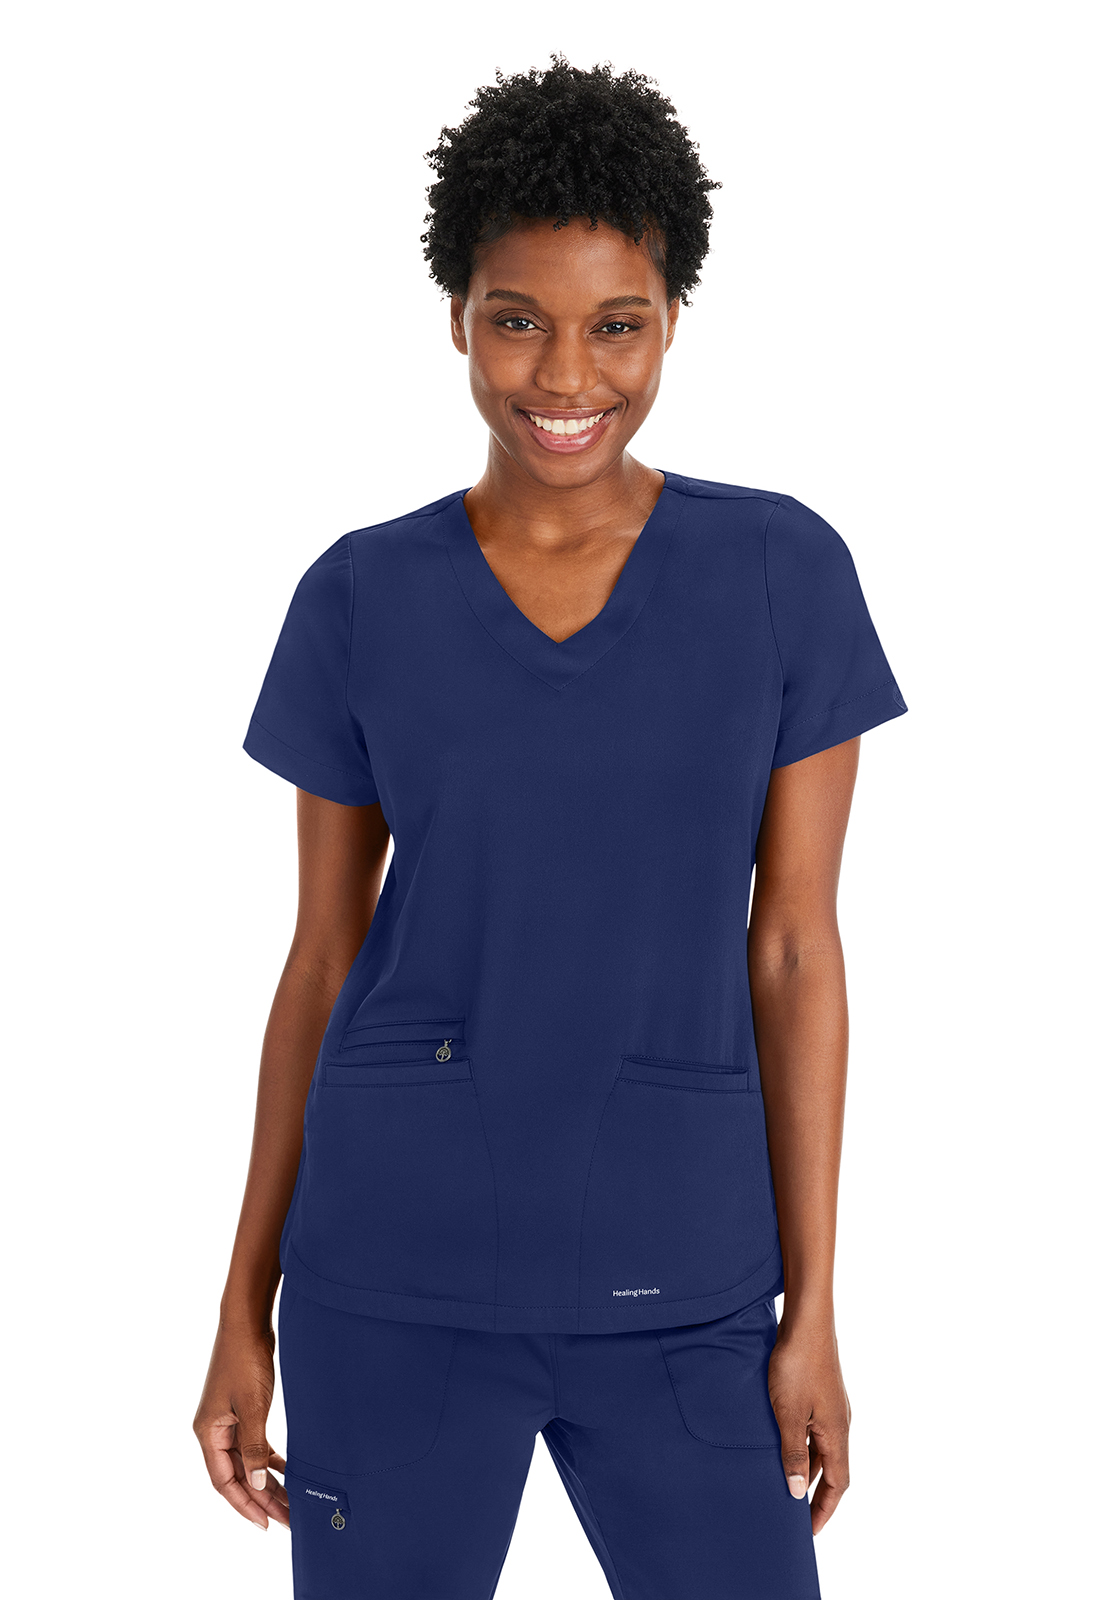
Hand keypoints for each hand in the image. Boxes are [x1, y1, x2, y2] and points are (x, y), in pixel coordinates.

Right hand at [193, 1323, 290, 1529]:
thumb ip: (254, 1447)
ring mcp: (227, 1419)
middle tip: (287, 1519)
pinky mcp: (241, 1409)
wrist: (247, 1321)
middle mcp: (214, 1430)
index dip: (244, 1505)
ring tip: (289, 1502)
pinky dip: (267, 1457)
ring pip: (247, 1460)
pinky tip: (285, 1470)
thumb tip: (258, 1484)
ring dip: (266, 1480)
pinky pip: (253, 1443)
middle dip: (261, 1498)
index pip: (224, 1482)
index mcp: (208, 1432)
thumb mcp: (252, 1407)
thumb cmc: (245, 1359)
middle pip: (237, 1475)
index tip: (265, 1524)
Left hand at [768, 1315, 850, 1534]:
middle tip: (794, 1514)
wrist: (807, 1320)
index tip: (809, 1531)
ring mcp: (831, 1406)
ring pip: (822, 1448)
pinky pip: (815, 1429)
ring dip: (808, 1467)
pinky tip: (782, 1443)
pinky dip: (802, 1444)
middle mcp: (840, 1423)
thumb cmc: (797, 1364)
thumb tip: (797, 1493)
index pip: (838, 1484)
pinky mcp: (821, 1391)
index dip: (824, 1509)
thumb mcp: (788, 1414)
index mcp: (837, 1433)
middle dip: (815, 1493)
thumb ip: (792, 1454)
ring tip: (785, 1484)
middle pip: (832, 1469)